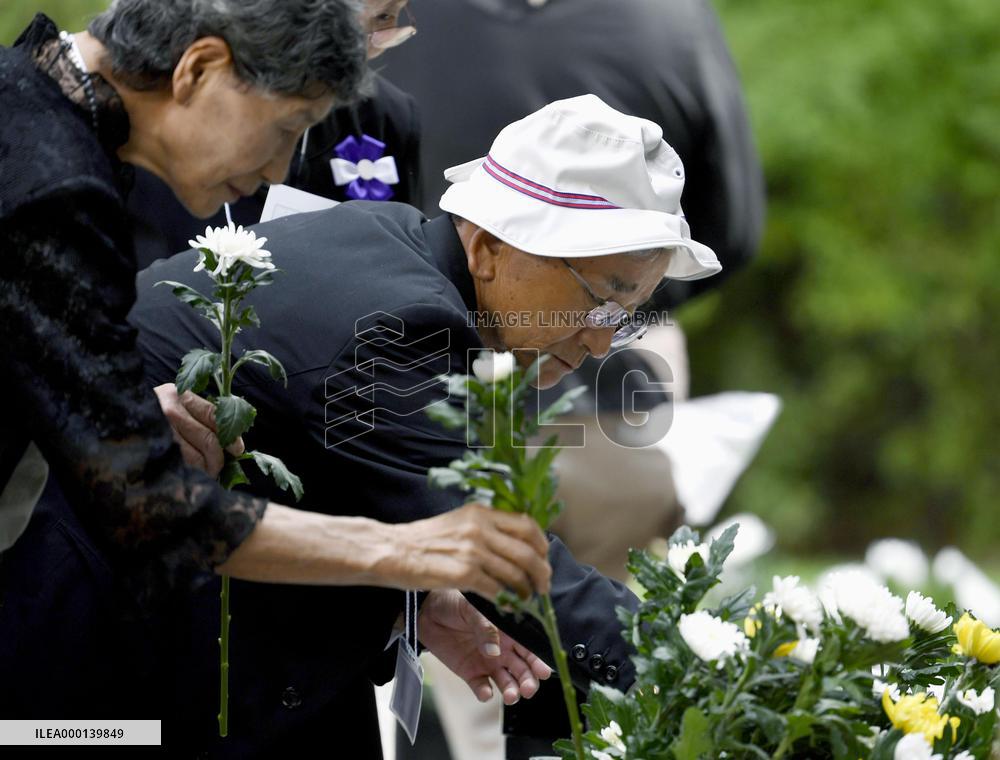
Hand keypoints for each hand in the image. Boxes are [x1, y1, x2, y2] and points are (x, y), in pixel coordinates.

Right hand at [154, 383, 244, 476]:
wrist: (112, 417)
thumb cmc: (152, 413)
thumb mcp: (175, 404)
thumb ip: (200, 415)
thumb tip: (231, 442)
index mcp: (178, 395)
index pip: (214, 417)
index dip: (231, 436)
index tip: (237, 450)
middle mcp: (168, 411)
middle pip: (208, 439)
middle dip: (220, 458)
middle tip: (223, 467)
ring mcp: (158, 431)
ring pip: (194, 456)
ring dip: (206, 469)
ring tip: (208, 473)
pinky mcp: (150, 449)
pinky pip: (178, 465)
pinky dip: (191, 473)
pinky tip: (193, 475)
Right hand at [385, 503, 551, 598]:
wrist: (392, 550)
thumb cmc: (423, 540)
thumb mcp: (458, 522)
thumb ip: (485, 528)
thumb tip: (513, 543)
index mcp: (481, 513)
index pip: (527, 525)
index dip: (541, 545)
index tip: (544, 559)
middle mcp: (480, 528)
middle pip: (528, 551)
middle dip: (541, 572)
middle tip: (543, 586)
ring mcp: (473, 550)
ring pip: (516, 573)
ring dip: (526, 590)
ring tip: (526, 599)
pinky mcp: (464, 573)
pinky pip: (497, 590)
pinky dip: (507, 601)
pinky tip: (508, 606)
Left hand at [419, 589, 551, 703]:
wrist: (427, 612)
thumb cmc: (455, 602)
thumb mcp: (472, 609)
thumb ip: (485, 627)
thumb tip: (495, 651)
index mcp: (509, 632)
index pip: (530, 648)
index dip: (539, 661)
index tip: (545, 672)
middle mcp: (504, 650)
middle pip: (523, 670)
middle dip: (529, 681)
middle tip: (528, 688)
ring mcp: (488, 663)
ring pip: (507, 682)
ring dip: (512, 691)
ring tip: (512, 696)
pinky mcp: (471, 673)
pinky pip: (482, 687)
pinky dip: (485, 693)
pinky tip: (485, 693)